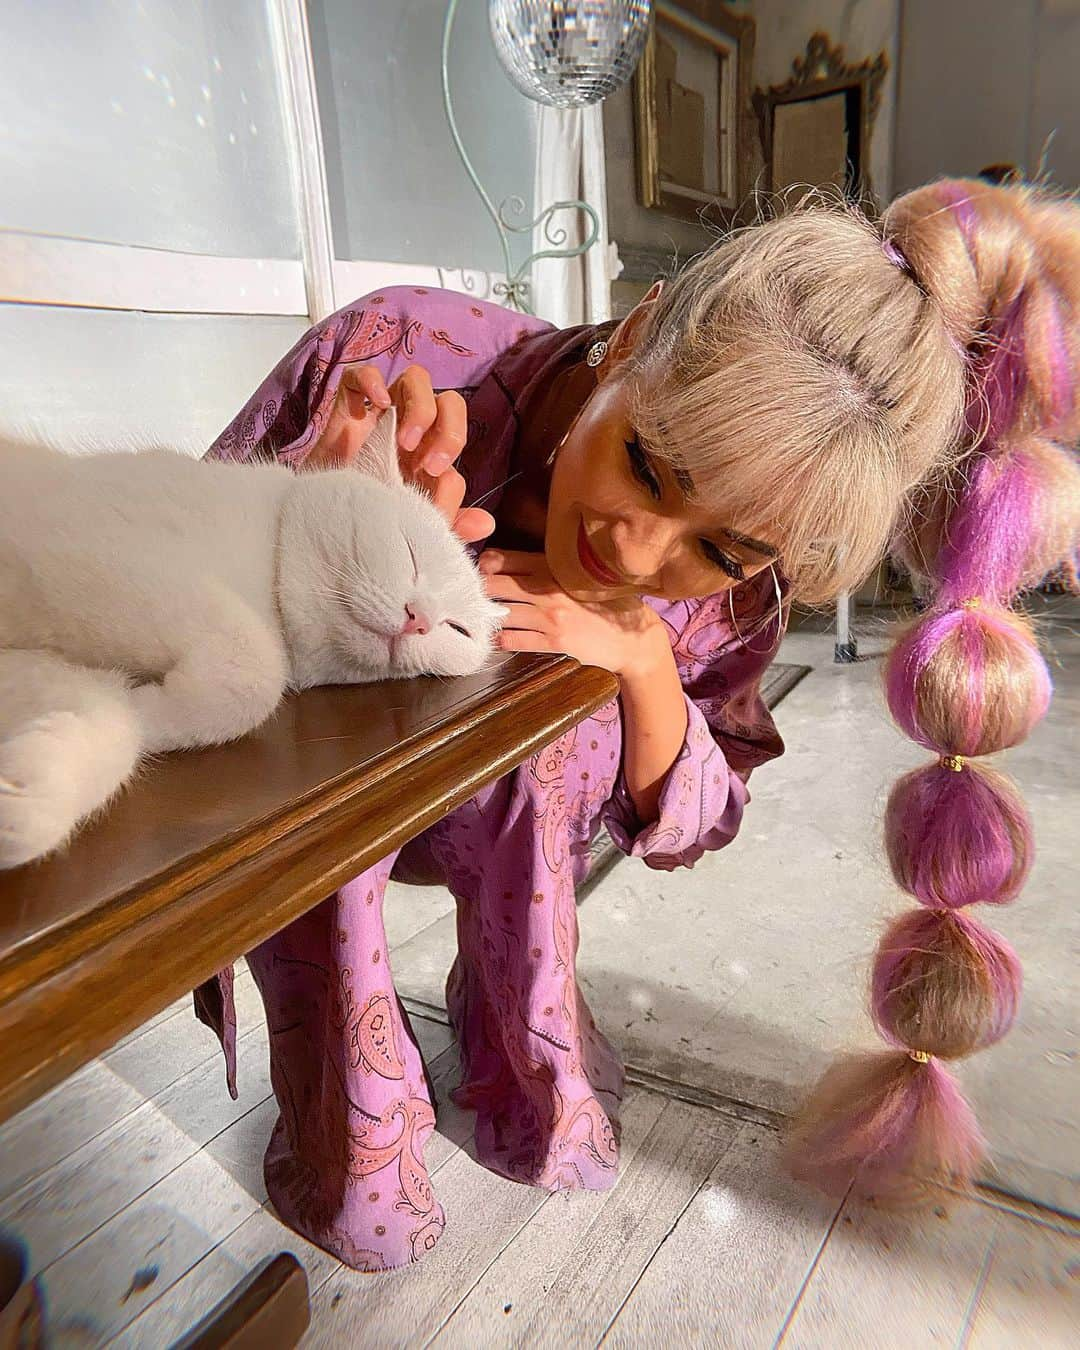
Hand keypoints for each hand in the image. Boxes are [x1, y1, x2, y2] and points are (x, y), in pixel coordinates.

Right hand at [305, 363, 493, 543]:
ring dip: (419, 406)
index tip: (434, 474)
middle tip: (428, 462)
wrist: (322, 520)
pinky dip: (369, 382)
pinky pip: (360, 375)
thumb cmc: (370, 517)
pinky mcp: (347, 408)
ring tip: (403, 441)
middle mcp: (411, 428)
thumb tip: (487, 523)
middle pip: (448, 400)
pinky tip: (368, 409)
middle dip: (448, 426)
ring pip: (415, 379)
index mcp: (429, 451)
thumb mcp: (413, 524)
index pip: (456, 430)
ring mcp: (380, 415)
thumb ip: (449, 521)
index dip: (452, 444)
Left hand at [479, 550, 669, 678]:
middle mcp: (549, 587)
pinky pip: (514, 639)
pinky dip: (500, 639)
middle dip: (478, 592)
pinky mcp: (554, 641)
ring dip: (487, 618)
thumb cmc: (605, 605)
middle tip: (470, 600)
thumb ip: (546, 568)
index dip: (483, 567)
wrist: (633, 639)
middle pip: (495, 585)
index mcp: (554, 566)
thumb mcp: (579, 577)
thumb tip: (502, 564)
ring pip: (501, 613)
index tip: (477, 575)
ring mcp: (550, 615)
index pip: (504, 559)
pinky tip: (497, 639)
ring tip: (480, 620)